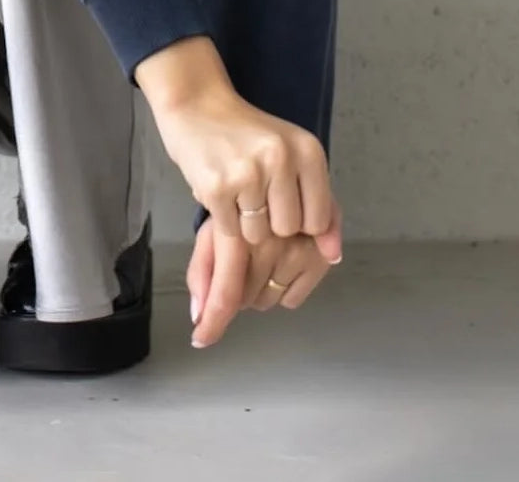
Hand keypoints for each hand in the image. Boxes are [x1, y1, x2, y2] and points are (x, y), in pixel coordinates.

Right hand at [147, 75, 341, 260]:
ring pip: (258, 235)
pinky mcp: (216, 186)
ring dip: (244, 221)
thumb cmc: (248, 136)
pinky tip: (219, 188)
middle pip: (287, 229)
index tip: (281, 195)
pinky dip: (223, 217)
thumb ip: (321, 206)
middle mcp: (281, 158)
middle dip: (270, 219)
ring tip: (235, 187)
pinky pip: (229, 230)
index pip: (319, 220)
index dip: (298, 216)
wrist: (196, 105)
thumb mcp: (293, 156)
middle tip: (254, 189)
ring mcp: (248, 173)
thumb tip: (334, 256)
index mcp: (308, 150)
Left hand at [186, 195, 343, 347]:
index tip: (200, 340)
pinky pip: (293, 300)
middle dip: (239, 290)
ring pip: (268, 301)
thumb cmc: (242, 206)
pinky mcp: (321, 258)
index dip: (213, 320)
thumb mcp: (215, 228)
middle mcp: (270, 242)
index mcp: (237, 231)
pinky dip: (284, 290)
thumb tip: (197, 316)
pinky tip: (283, 263)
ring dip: (261, 290)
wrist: (285, 178)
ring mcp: (298, 250)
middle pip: (245, 299)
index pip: (225, 289)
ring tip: (263, 259)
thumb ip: (201, 271)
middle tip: (241, 263)